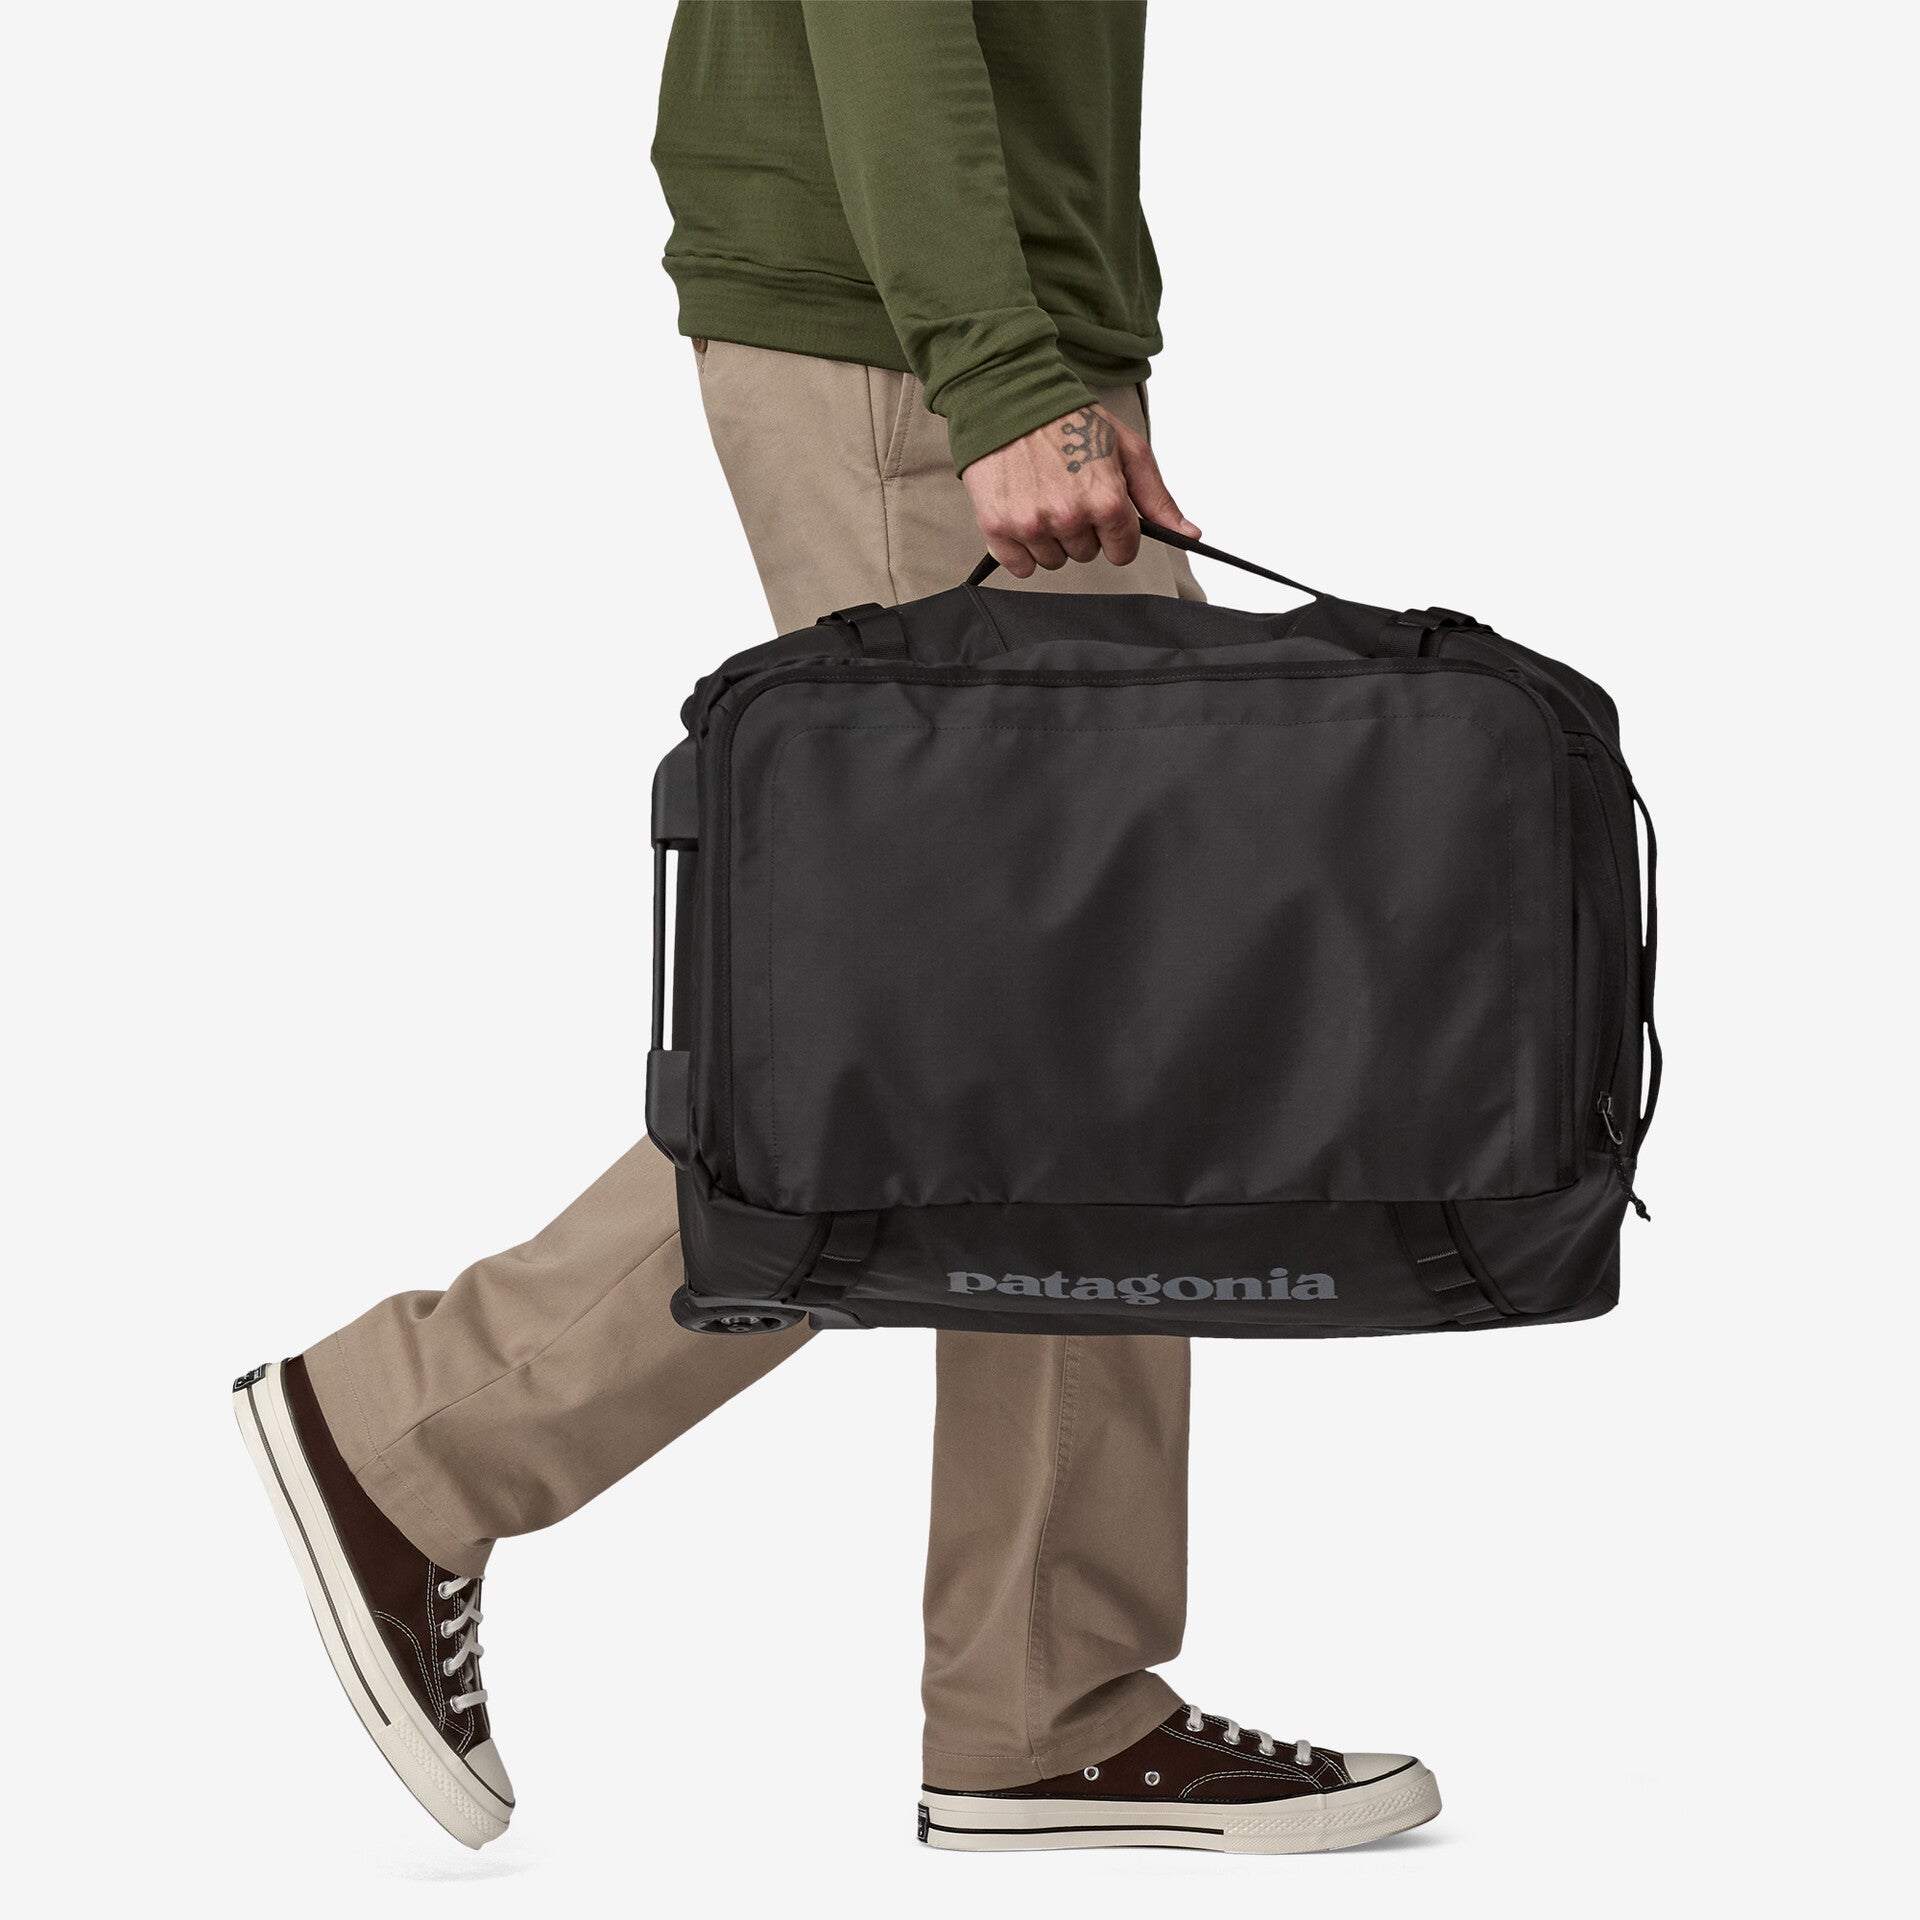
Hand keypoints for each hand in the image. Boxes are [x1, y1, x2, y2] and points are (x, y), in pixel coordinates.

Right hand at [961, 403, 1198, 578]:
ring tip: (1042, 496)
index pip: (1123, 551)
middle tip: (1066, 490)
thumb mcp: (1127, 450)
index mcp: (1106, 499)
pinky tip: (1021, 511)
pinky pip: (1019, 566)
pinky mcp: (997, 528)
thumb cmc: (1069, 420)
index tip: (1102, 510)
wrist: (1010, 399)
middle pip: (1086, 554)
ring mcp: (1031, 525)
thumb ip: (1158, 498)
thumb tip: (1189, 533)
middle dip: (1081, 529)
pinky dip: (1020, 547)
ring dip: (1050, 538)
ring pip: (1053, 561)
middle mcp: (1069, 516)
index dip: (1116, 532)